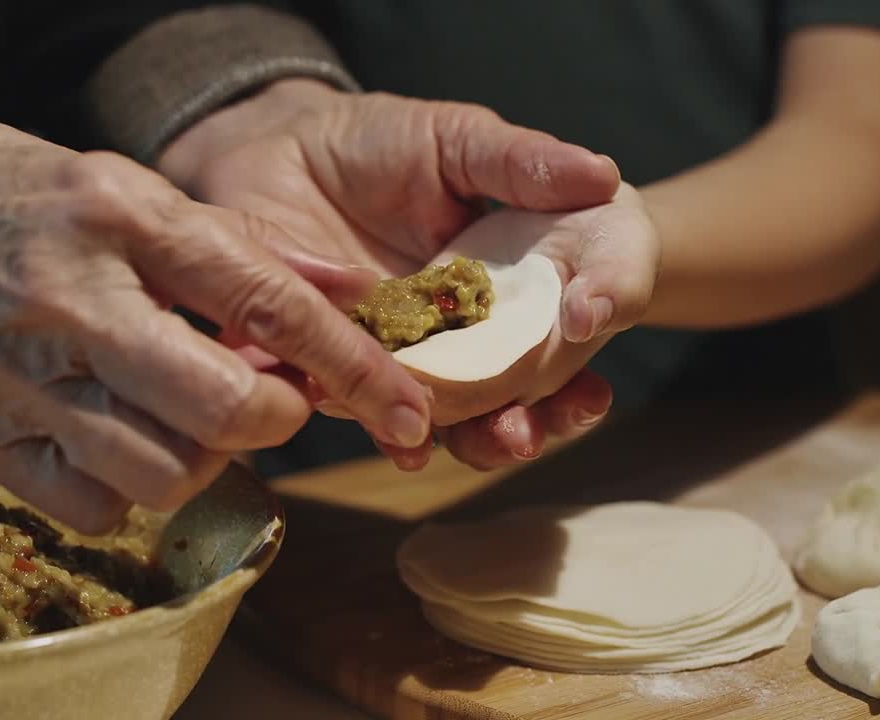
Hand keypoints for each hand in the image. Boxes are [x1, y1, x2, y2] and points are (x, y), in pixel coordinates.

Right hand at [0, 118, 431, 531]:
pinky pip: (95, 508)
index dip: (352, 363)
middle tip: (268, 403)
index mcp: (122, 215)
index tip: (406, 408)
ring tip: (178, 414)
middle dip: (275, 421)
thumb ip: (238, 250)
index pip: (266, 300)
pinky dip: (129, 490)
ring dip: (202, 458)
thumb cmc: (22, 203)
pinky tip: (116, 438)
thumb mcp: (129, 191)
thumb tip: (351, 299)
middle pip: (222, 407)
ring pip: (164, 472)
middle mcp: (71, 297)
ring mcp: (17, 374)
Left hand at [159, 80, 657, 469]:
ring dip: (473, 441)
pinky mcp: (340, 365)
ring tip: (488, 440)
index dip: (579, 375)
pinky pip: (368, 408)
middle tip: (527, 429)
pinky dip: (389, 427)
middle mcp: (461, 336)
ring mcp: (402, 356)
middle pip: (508, 400)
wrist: (278, 146)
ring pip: (448, 419)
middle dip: (526, 427)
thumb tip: (601, 175)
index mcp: (506, 288)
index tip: (592, 375)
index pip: (555, 343)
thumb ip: (521, 164)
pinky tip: (405, 438)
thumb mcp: (457, 140)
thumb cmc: (380, 140)